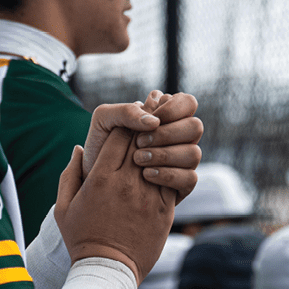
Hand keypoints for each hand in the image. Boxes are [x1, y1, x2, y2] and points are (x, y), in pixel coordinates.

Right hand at [54, 133, 172, 284]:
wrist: (107, 270)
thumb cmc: (81, 238)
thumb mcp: (63, 206)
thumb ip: (69, 174)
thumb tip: (78, 148)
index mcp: (100, 178)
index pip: (118, 135)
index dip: (124, 123)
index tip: (127, 121)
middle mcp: (126, 183)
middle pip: (141, 141)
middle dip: (145, 125)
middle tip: (151, 113)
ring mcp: (147, 196)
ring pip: (160, 158)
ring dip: (161, 145)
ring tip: (164, 132)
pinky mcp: (164, 210)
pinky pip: (173, 180)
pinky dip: (170, 169)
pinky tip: (168, 164)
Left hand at [83, 90, 202, 203]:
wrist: (93, 177)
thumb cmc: (99, 146)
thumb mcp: (104, 120)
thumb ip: (126, 111)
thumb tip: (154, 121)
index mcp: (165, 116)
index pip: (187, 103)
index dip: (173, 109)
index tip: (150, 120)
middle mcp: (178, 137)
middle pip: (195, 127)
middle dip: (167, 133)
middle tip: (139, 142)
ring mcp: (181, 161)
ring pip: (194, 153)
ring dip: (165, 154)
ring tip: (137, 159)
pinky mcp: (180, 185)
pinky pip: (190, 178)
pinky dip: (168, 174)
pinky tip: (146, 174)